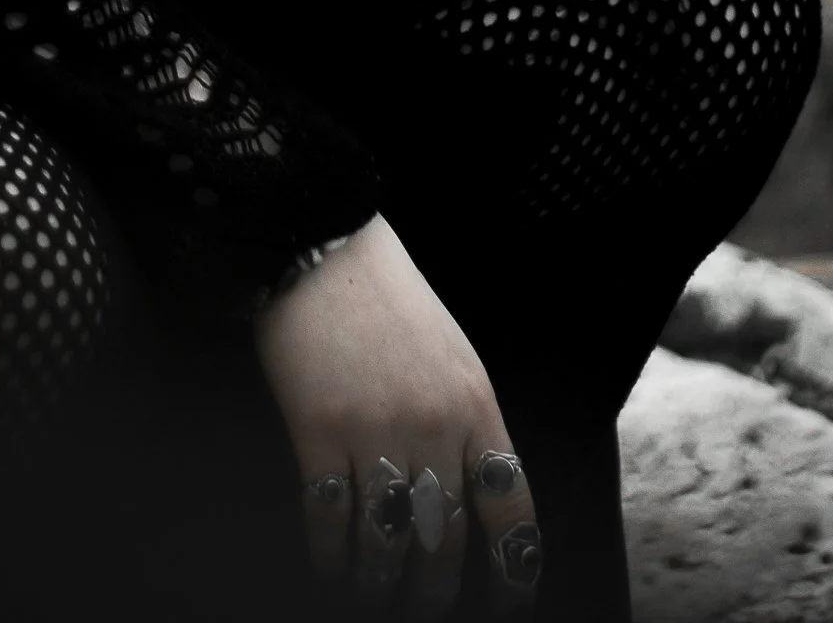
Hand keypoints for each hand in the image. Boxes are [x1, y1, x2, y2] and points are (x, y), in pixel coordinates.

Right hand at [253, 217, 538, 607]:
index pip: (508, 505)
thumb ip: (465, 423)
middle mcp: (432, 425)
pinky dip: (330, 555)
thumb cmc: (390, 301)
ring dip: (380, 582)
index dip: (513, 567)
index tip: (509, 602)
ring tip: (373, 596)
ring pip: (388, 539)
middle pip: (445, 538)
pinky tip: (331, 568)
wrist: (325, 246)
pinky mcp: (318, 428)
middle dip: (435, 590)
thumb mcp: (452, 356)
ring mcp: (374, 429)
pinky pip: (329, 516)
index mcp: (475, 405)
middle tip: (424, 609)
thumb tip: (469, 496)